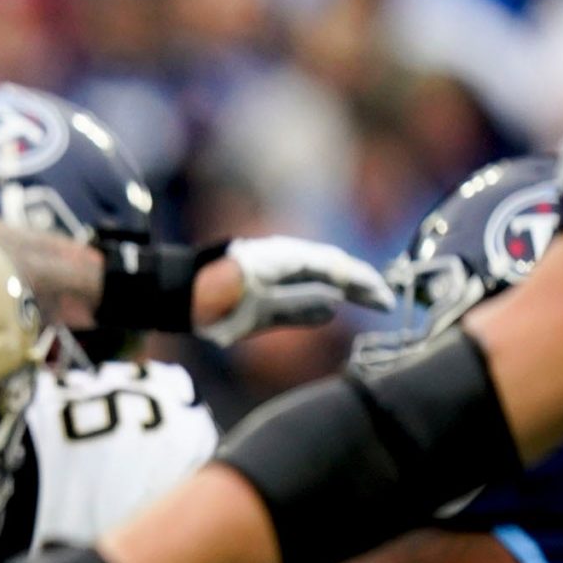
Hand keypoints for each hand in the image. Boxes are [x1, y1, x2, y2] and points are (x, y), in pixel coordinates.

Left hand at [194, 236, 393, 346]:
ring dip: (344, 279)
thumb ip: (298, 304)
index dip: (365, 286)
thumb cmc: (214, 301)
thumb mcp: (258, 309)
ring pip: (319, 266)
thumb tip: (335, 302)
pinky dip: (323, 280)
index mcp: (287, 260)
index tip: (387, 302)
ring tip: (367, 297)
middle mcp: (285, 254)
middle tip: (385, 301)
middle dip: (360, 282)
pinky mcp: (264, 268)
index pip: (338, 269)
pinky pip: (304, 271)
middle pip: (333, 264)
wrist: (175, 289)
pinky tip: (331, 293)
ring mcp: (274, 258)